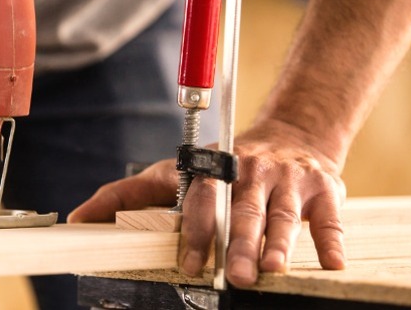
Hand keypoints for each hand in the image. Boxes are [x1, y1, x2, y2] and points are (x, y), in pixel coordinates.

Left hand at [68, 118, 346, 287]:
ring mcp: (289, 179)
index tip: (192, 264)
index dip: (197, 231)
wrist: (291, 134)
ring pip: (283, 213)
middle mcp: (251, 171)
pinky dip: (331, 239)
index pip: (202, 199)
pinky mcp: (324, 189)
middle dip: (239, 242)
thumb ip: (127, 194)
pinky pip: (330, 217)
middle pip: (243, 209)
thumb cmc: (223, 167)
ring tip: (275, 269)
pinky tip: (333, 263)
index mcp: (214, 170)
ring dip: (280, 242)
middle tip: (236, 276)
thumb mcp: (173, 174)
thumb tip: (77, 219)